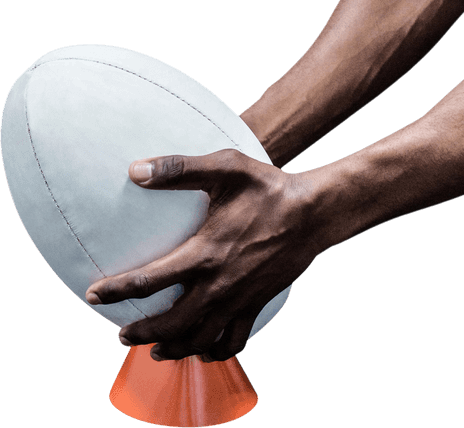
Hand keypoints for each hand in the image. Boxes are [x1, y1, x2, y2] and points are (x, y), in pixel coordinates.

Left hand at [85, 149, 321, 361]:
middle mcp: (218, 284)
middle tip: (121, 334)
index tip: (94, 295)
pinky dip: (214, 352)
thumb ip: (180, 168)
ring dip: (172, 349)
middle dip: (141, 333)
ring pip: (198, 340)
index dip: (117, 290)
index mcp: (204, 252)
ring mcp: (239, 299)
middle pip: (170, 324)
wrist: (313, 212)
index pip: (148, 280)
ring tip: (154, 350)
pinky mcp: (256, 304)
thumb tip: (135, 170)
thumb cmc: (269, 187)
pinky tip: (204, 351)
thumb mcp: (226, 167)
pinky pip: (233, 341)